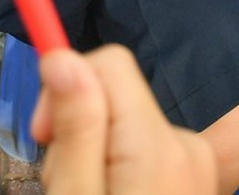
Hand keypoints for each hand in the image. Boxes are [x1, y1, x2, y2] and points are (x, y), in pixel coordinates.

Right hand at [35, 46, 217, 194]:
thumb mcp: (78, 194)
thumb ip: (75, 128)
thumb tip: (61, 58)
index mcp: (158, 145)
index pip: (111, 62)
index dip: (66, 89)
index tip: (45, 134)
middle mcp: (186, 144)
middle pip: (113, 95)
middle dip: (79, 130)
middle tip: (67, 181)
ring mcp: (194, 161)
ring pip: (122, 122)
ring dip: (95, 152)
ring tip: (89, 192)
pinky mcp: (190, 174)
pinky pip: (140, 147)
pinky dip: (117, 168)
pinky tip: (110, 194)